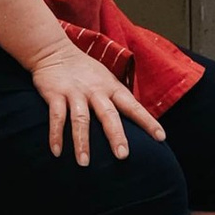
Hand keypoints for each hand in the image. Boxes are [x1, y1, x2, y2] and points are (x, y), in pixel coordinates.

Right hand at [22, 33, 163, 166]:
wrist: (54, 51)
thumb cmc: (85, 71)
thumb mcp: (106, 80)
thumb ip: (118, 99)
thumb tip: (137, 123)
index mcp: (111, 87)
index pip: (133, 106)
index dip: (147, 121)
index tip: (160, 137)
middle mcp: (95, 90)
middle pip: (108, 114)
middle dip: (116, 135)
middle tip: (123, 156)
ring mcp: (75, 92)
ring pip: (80, 119)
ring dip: (82, 142)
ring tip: (84, 163)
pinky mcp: (55, 94)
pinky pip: (56, 117)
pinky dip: (55, 135)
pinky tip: (56, 152)